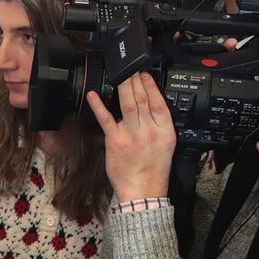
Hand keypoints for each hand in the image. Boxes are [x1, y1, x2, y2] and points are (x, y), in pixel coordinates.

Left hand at [87, 72, 175, 202]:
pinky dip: (98, 105)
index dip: (151, 86)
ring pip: (128, 104)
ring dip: (123, 87)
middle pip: (142, 99)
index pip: (159, 102)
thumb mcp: (166, 144)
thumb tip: (149, 106)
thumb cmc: (153, 170)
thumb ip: (158, 125)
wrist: (143, 190)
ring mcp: (131, 134)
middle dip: (135, 81)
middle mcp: (149, 130)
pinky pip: (106, 119)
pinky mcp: (115, 140)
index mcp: (165, 131)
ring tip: (119, 74)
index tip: (144, 74)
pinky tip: (93, 95)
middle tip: (129, 68)